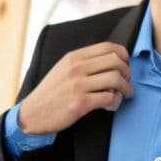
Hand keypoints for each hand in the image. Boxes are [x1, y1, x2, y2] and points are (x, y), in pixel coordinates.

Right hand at [16, 42, 132, 134]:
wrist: (33, 113)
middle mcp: (76, 68)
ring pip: (115, 79)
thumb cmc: (51, 93)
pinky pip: (109, 98)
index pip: (107, 47)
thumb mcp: (62, 69)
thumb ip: (82, 63)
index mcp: (73, 57)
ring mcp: (78, 85)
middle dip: (127, 73)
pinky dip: (115, 102)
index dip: (123, 55)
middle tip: (126, 82)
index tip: (125, 64)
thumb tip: (109, 61)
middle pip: (115, 62)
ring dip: (125, 88)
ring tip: (124, 94)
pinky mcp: (80, 103)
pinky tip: (111, 105)